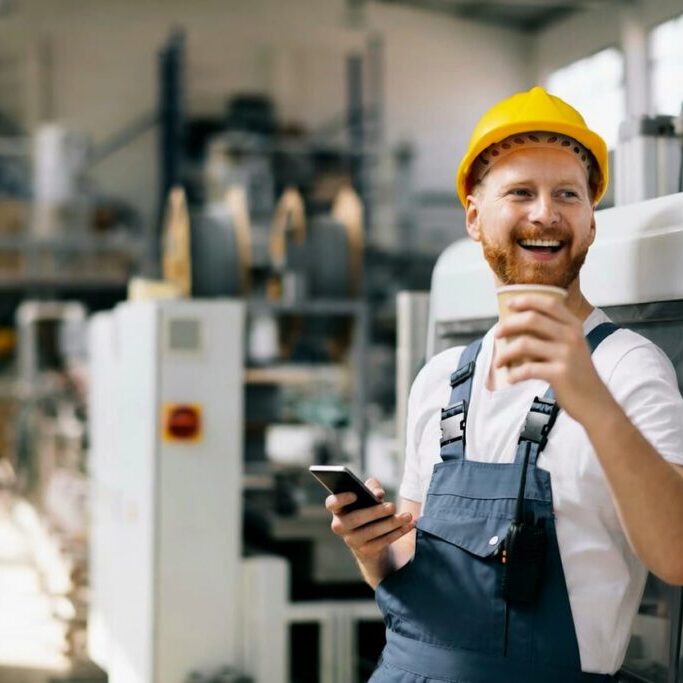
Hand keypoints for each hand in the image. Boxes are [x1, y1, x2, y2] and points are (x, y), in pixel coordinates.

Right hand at [326, 477, 414, 562]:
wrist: (371, 543)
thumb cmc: (368, 512)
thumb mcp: (369, 498)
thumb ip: (372, 488)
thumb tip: (377, 493)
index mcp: (339, 510)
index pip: (332, 503)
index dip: (341, 499)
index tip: (355, 494)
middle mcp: (341, 526)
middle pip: (354, 519)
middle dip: (375, 512)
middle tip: (392, 506)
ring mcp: (352, 541)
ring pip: (372, 532)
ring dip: (392, 523)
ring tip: (407, 515)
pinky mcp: (366, 552)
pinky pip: (383, 541)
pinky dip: (398, 532)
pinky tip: (409, 525)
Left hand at [494, 294, 611, 422]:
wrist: (595, 403)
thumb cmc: (576, 374)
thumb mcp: (570, 347)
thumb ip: (551, 334)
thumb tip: (515, 326)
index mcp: (573, 326)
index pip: (549, 303)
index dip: (527, 300)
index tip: (509, 303)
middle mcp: (571, 337)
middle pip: (532, 319)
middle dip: (508, 325)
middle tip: (496, 334)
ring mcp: (566, 355)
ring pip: (525, 344)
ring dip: (505, 353)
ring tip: (498, 362)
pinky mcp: (560, 374)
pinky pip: (527, 369)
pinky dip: (514, 374)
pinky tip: (511, 378)